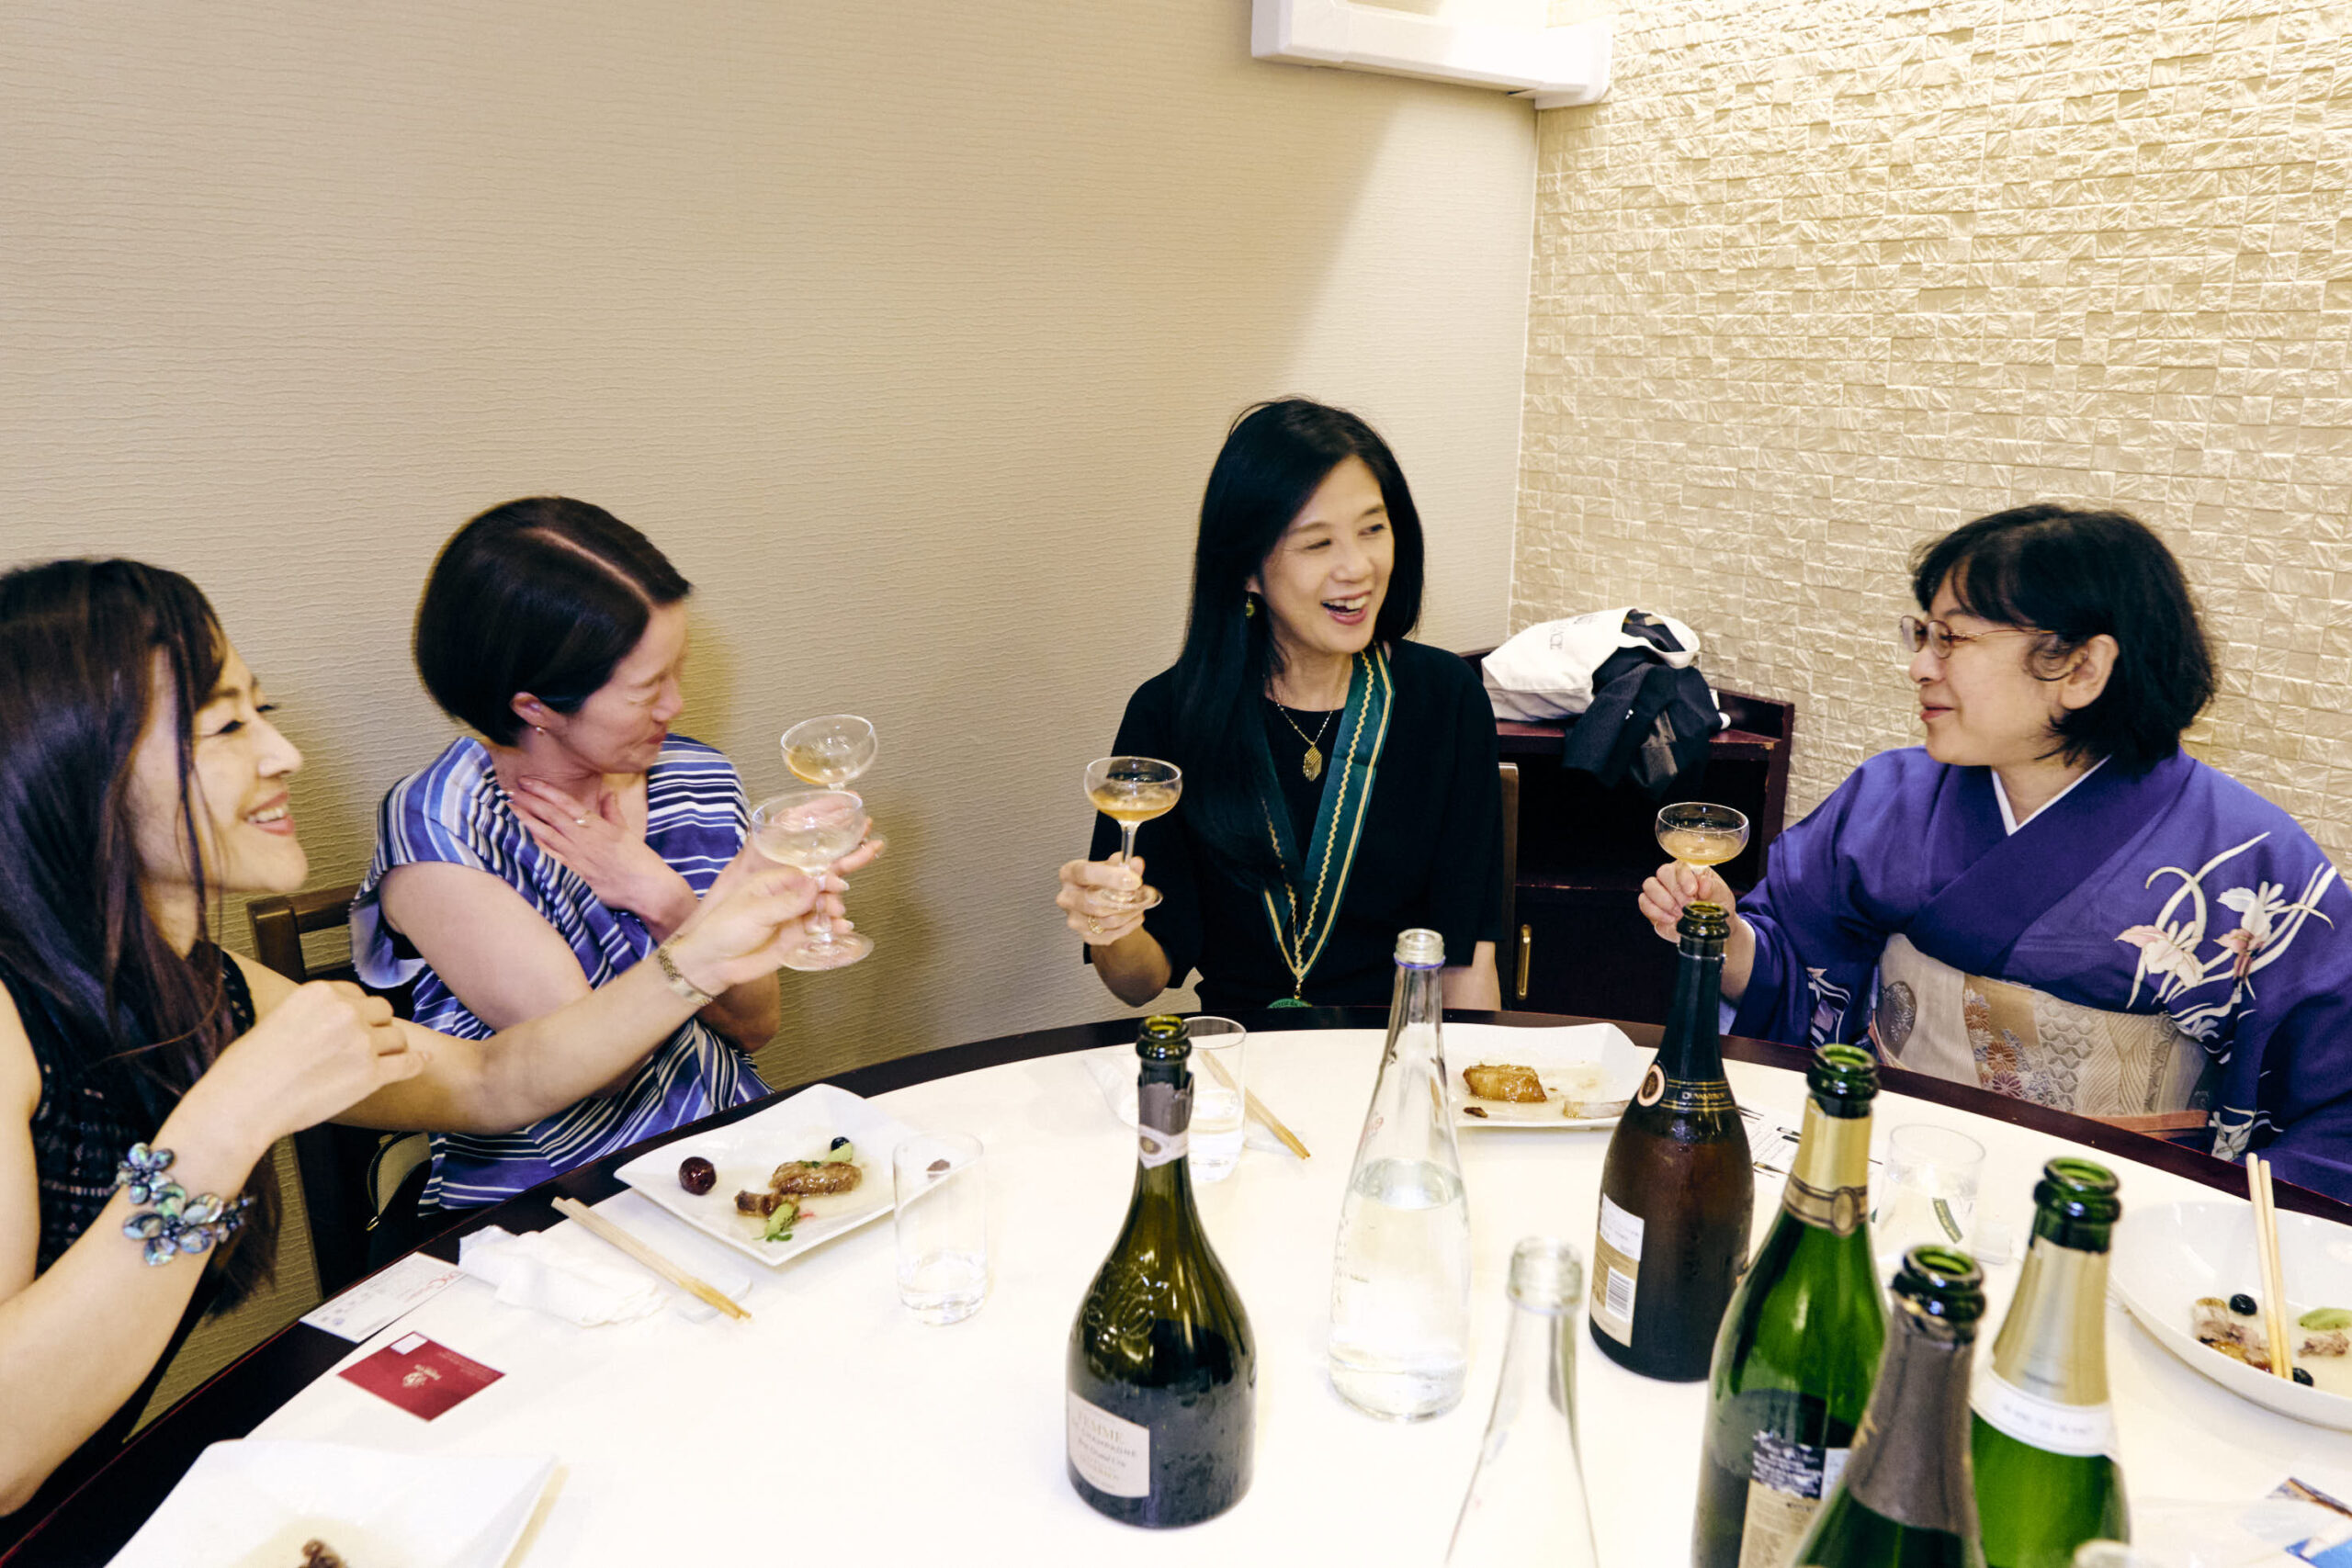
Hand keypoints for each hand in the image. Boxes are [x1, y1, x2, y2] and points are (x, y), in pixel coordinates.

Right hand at [195, 981, 423, 1149]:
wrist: (241, 1104)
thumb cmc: (246, 1069)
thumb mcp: (276, 1020)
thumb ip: (310, 1015)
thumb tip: (329, 1023)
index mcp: (319, 993)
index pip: (356, 995)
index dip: (355, 1012)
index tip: (350, 1026)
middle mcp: (345, 1012)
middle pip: (382, 1012)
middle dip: (375, 1027)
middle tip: (363, 1046)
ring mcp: (361, 1043)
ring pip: (397, 1038)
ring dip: (389, 1049)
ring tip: (375, 1062)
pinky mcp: (370, 1075)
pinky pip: (407, 1064)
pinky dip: (417, 1063)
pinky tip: (423, 1061)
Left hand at [511, 777, 693, 926]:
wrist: (646, 887)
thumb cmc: (638, 860)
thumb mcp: (626, 830)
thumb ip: (613, 811)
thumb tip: (608, 793)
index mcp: (596, 824)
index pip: (564, 802)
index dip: (543, 790)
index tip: (526, 781)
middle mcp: (583, 838)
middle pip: (549, 816)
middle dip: (527, 802)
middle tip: (507, 791)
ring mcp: (576, 857)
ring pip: (544, 835)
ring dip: (524, 821)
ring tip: (506, 810)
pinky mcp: (573, 876)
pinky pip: (547, 861)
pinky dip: (531, 851)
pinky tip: (515, 843)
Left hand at [663, 861, 828, 992]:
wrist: (714, 963)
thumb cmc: (726, 929)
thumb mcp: (757, 912)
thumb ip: (788, 901)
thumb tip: (815, 885)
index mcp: (770, 883)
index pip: (802, 875)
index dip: (821, 879)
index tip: (836, 885)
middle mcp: (782, 898)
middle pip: (814, 892)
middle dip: (829, 897)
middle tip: (835, 908)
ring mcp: (789, 918)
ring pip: (818, 910)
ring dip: (831, 913)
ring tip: (839, 921)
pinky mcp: (793, 938)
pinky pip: (816, 929)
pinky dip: (830, 928)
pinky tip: (841, 930)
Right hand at [1057, 855, 1149, 946]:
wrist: (1103, 904)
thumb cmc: (1103, 882)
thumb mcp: (1113, 867)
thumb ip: (1124, 864)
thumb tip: (1136, 863)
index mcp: (1069, 874)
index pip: (1085, 873)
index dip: (1111, 877)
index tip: (1133, 880)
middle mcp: (1066, 897)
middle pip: (1093, 902)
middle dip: (1122, 899)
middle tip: (1139, 893)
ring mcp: (1074, 919)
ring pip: (1107, 920)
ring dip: (1130, 912)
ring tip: (1140, 903)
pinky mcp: (1087, 936)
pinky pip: (1113, 933)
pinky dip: (1129, 925)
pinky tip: (1135, 915)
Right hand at [1638, 860, 1736, 942]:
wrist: (1710, 924)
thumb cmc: (1716, 903)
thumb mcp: (1721, 894)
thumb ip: (1713, 886)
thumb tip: (1704, 882)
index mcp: (1689, 868)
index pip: (1681, 865)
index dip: (1684, 878)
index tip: (1693, 891)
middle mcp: (1671, 876)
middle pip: (1663, 873)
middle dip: (1675, 892)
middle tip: (1687, 906)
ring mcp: (1659, 890)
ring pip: (1649, 886)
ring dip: (1664, 901)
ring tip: (1679, 914)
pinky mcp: (1651, 906)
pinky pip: (1644, 903)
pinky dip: (1656, 912)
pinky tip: (1670, 919)